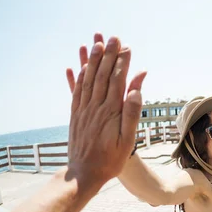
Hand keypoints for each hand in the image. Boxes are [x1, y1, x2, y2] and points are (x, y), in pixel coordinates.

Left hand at [65, 34, 146, 187]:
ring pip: (88, 79)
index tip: (126, 47)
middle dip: (107, 54)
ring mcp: (83, 110)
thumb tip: (136, 89)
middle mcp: (95, 106)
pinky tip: (77, 67)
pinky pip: (76, 91)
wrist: (84, 174)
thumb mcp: (127, 139)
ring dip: (92, 60)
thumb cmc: (110, 159)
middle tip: (112, 37)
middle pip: (101, 74)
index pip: (117, 80)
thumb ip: (131, 113)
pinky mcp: (75, 115)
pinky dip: (77, 76)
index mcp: (110, 111)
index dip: (121, 62)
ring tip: (95, 43)